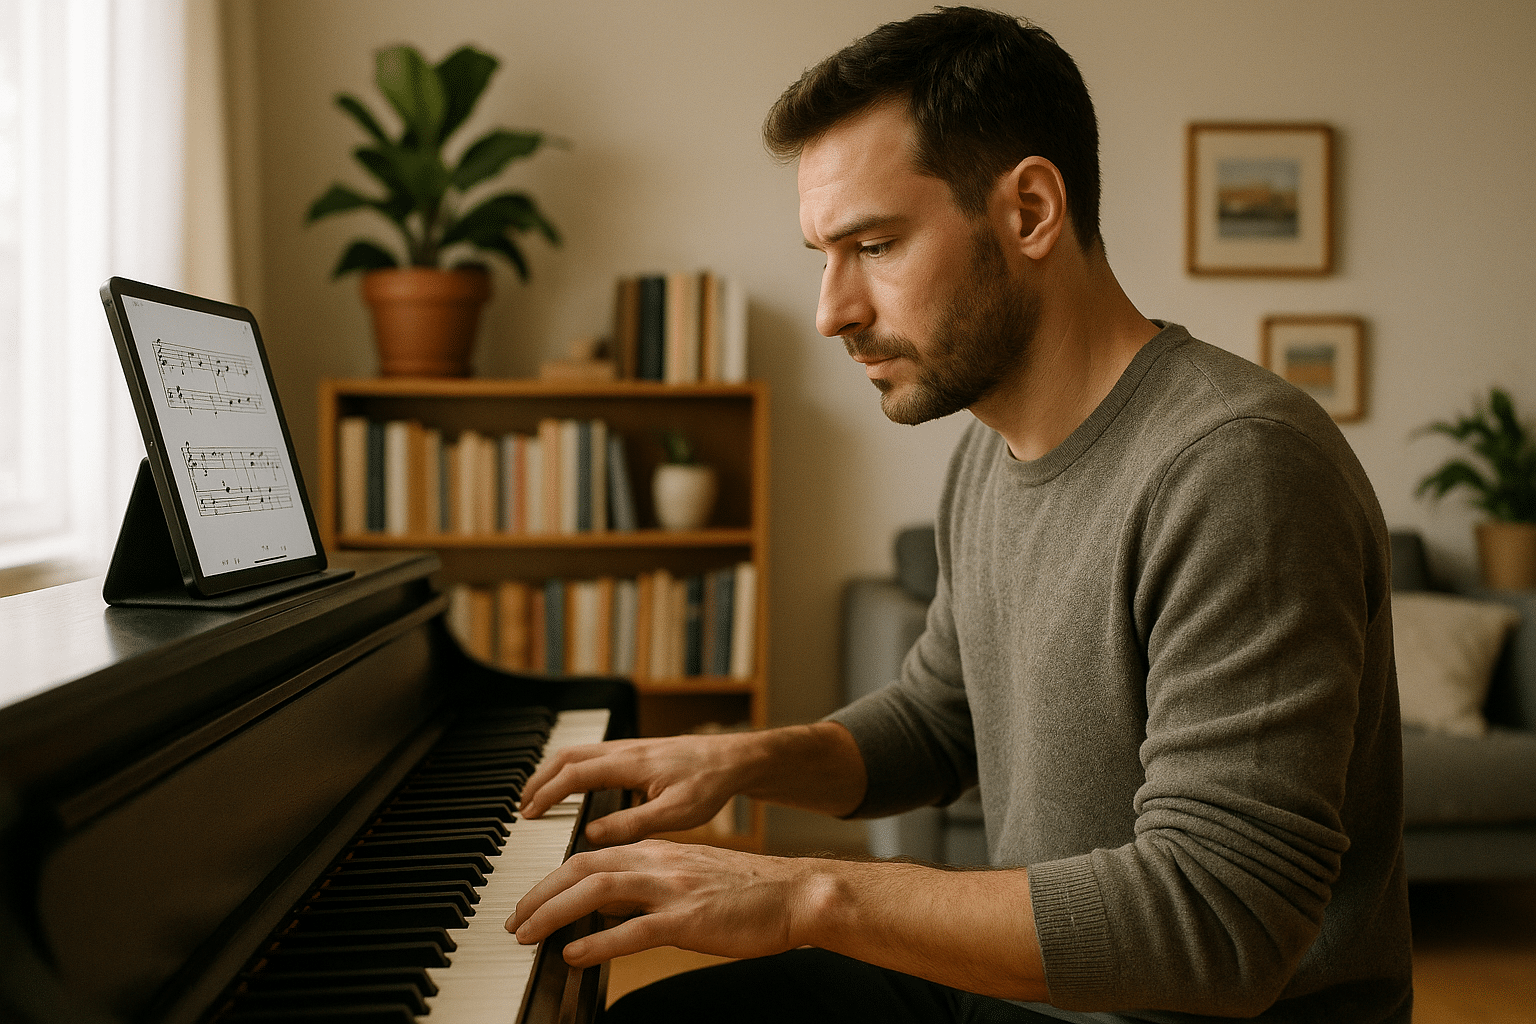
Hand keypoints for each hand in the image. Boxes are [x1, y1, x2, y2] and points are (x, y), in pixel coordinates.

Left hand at [505, 840, 807, 966]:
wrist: (796, 894)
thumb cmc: (748, 893)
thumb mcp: (690, 879)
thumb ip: (649, 888)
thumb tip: (607, 912)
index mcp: (659, 851)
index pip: (590, 856)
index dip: (552, 879)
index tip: (529, 903)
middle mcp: (660, 862)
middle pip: (582, 867)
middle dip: (540, 893)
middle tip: (513, 921)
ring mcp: (673, 889)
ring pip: (598, 890)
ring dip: (554, 911)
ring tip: (527, 935)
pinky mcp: (689, 920)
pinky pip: (634, 930)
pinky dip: (598, 942)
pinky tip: (574, 955)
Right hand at [519, 733, 748, 845]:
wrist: (735, 759)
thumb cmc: (710, 784)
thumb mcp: (675, 813)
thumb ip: (632, 823)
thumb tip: (591, 834)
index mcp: (629, 763)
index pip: (574, 774)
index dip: (548, 794)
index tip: (528, 814)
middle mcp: (625, 750)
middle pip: (567, 757)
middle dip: (539, 780)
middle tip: (522, 807)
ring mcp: (630, 748)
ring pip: (579, 753)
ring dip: (553, 773)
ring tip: (538, 798)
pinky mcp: (637, 752)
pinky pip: (593, 755)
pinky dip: (572, 769)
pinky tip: (574, 788)